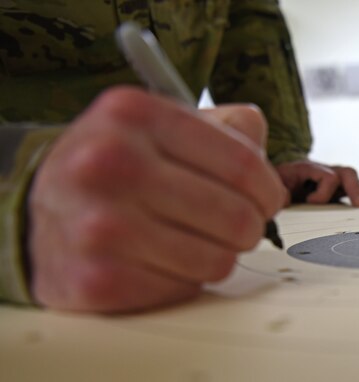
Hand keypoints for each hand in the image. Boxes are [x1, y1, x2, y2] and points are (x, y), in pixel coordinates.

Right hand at [28, 86, 285, 312]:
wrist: (42, 208)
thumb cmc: (114, 164)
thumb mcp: (159, 124)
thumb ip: (222, 125)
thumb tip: (260, 142)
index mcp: (135, 115)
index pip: (243, 163)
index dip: (268, 190)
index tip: (267, 200)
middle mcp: (111, 164)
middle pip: (236, 217)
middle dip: (250, 227)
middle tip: (239, 226)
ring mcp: (100, 226)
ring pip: (217, 260)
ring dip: (219, 255)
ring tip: (198, 241)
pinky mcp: (97, 280)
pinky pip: (185, 290)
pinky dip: (187, 279)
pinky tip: (165, 260)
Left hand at [275, 159, 358, 206]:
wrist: (285, 175)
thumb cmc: (282, 179)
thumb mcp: (277, 182)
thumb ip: (279, 189)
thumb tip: (285, 199)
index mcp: (311, 168)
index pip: (327, 177)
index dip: (322, 193)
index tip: (310, 202)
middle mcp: (326, 170)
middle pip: (346, 174)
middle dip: (355, 189)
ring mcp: (335, 177)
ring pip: (354, 179)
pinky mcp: (339, 187)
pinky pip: (356, 187)